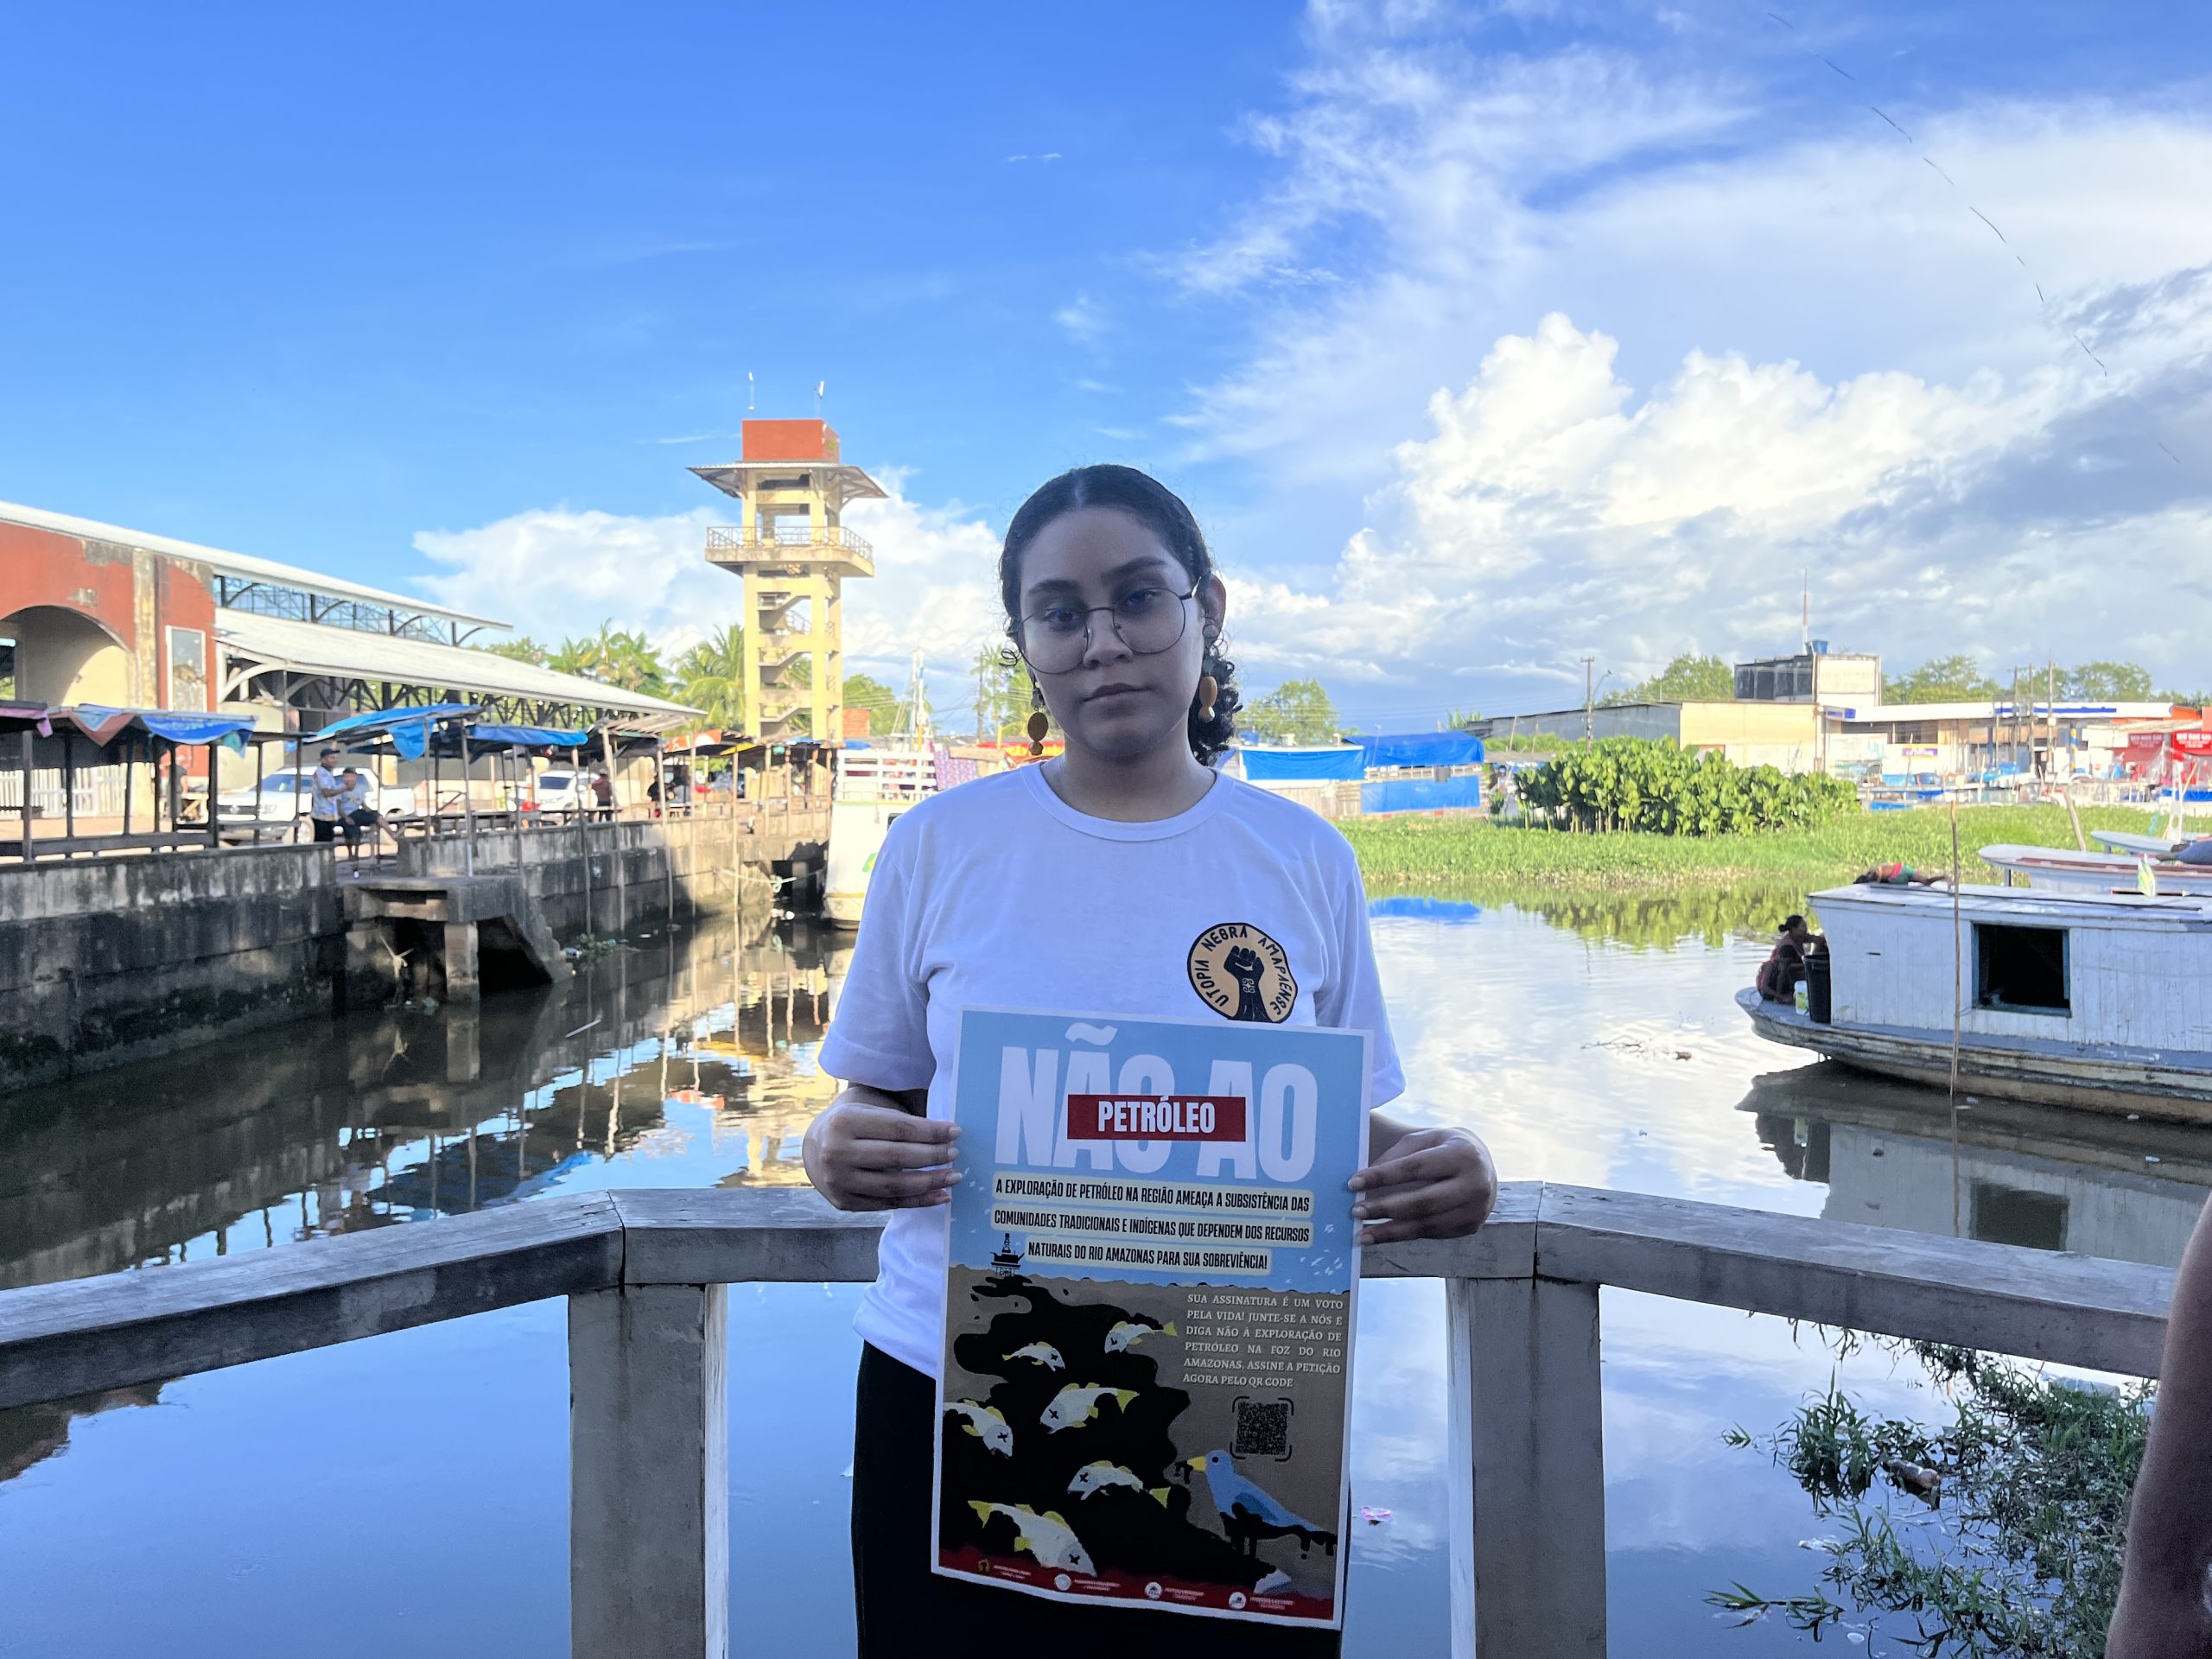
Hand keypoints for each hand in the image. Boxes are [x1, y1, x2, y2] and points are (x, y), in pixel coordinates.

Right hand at [803, 1092, 960, 1211]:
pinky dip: (919, 1201)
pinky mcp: (845, 1203)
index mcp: (844, 1121)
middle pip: (896, 1157)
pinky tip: (941, 1195)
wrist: (815, 1148)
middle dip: (932, 1156)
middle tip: (954, 1154)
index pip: (897, 1128)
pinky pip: (889, 1204)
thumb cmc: (853, 1123)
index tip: (955, 1132)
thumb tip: (946, 1134)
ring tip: (953, 1177)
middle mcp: (837, 1152)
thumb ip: (900, 1119)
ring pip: (893, 1186)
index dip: (930, 1131)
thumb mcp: (868, 1108)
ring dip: (929, 1182)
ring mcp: (839, 1181)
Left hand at [1348, 1127, 1496, 1245]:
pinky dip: (1402, 1236)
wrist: (1482, 1166)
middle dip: (1385, 1208)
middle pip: (1423, 1201)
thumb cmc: (1444, 1149)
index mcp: (1463, 1154)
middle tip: (1355, 1211)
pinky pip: (1430, 1233)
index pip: (1416, 1167)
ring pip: (1426, 1225)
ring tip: (1361, 1233)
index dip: (1383, 1176)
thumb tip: (1364, 1182)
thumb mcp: (1424, 1140)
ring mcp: (1476, 1210)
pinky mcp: (1470, 1227)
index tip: (1353, 1183)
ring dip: (1390, 1231)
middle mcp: (1475, 1184)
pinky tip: (1380, 1235)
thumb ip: (1396, 1156)